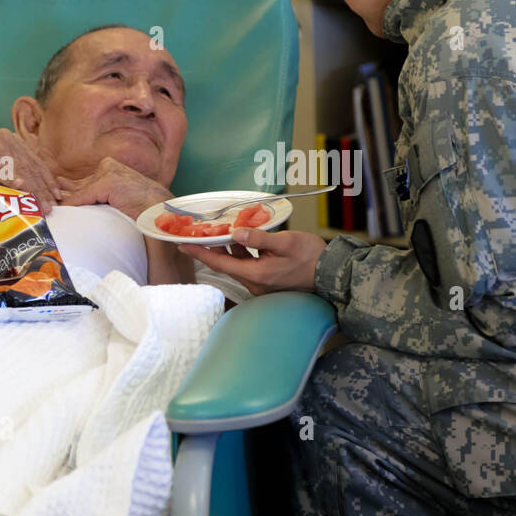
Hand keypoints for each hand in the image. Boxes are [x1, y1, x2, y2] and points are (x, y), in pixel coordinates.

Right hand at [0, 129, 62, 213]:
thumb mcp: (4, 169)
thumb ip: (23, 172)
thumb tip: (52, 191)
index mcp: (12, 139)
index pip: (35, 161)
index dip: (48, 180)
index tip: (57, 195)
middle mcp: (4, 139)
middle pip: (30, 166)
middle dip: (42, 189)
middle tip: (50, 206)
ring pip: (19, 170)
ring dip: (32, 189)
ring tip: (40, 205)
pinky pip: (0, 170)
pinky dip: (10, 179)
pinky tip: (20, 186)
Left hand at [56, 157, 171, 220]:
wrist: (159, 211)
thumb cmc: (144, 209)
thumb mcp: (119, 199)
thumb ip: (102, 197)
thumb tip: (82, 203)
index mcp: (113, 168)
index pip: (86, 181)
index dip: (70, 189)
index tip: (56, 191)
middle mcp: (109, 167)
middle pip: (79, 183)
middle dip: (63, 191)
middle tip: (45, 192)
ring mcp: (109, 173)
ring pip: (80, 190)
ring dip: (64, 199)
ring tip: (46, 201)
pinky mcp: (108, 183)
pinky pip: (84, 197)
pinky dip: (73, 205)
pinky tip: (61, 209)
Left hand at [179, 228, 326, 295]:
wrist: (332, 274)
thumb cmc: (312, 258)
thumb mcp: (286, 242)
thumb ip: (259, 238)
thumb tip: (236, 233)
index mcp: (256, 274)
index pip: (220, 263)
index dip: (199, 252)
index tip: (182, 244)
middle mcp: (255, 283)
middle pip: (226, 264)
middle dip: (212, 248)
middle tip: (199, 232)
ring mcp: (262, 284)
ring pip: (237, 264)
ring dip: (229, 248)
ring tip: (221, 230)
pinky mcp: (269, 282)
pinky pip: (249, 266)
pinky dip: (242, 252)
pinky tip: (244, 239)